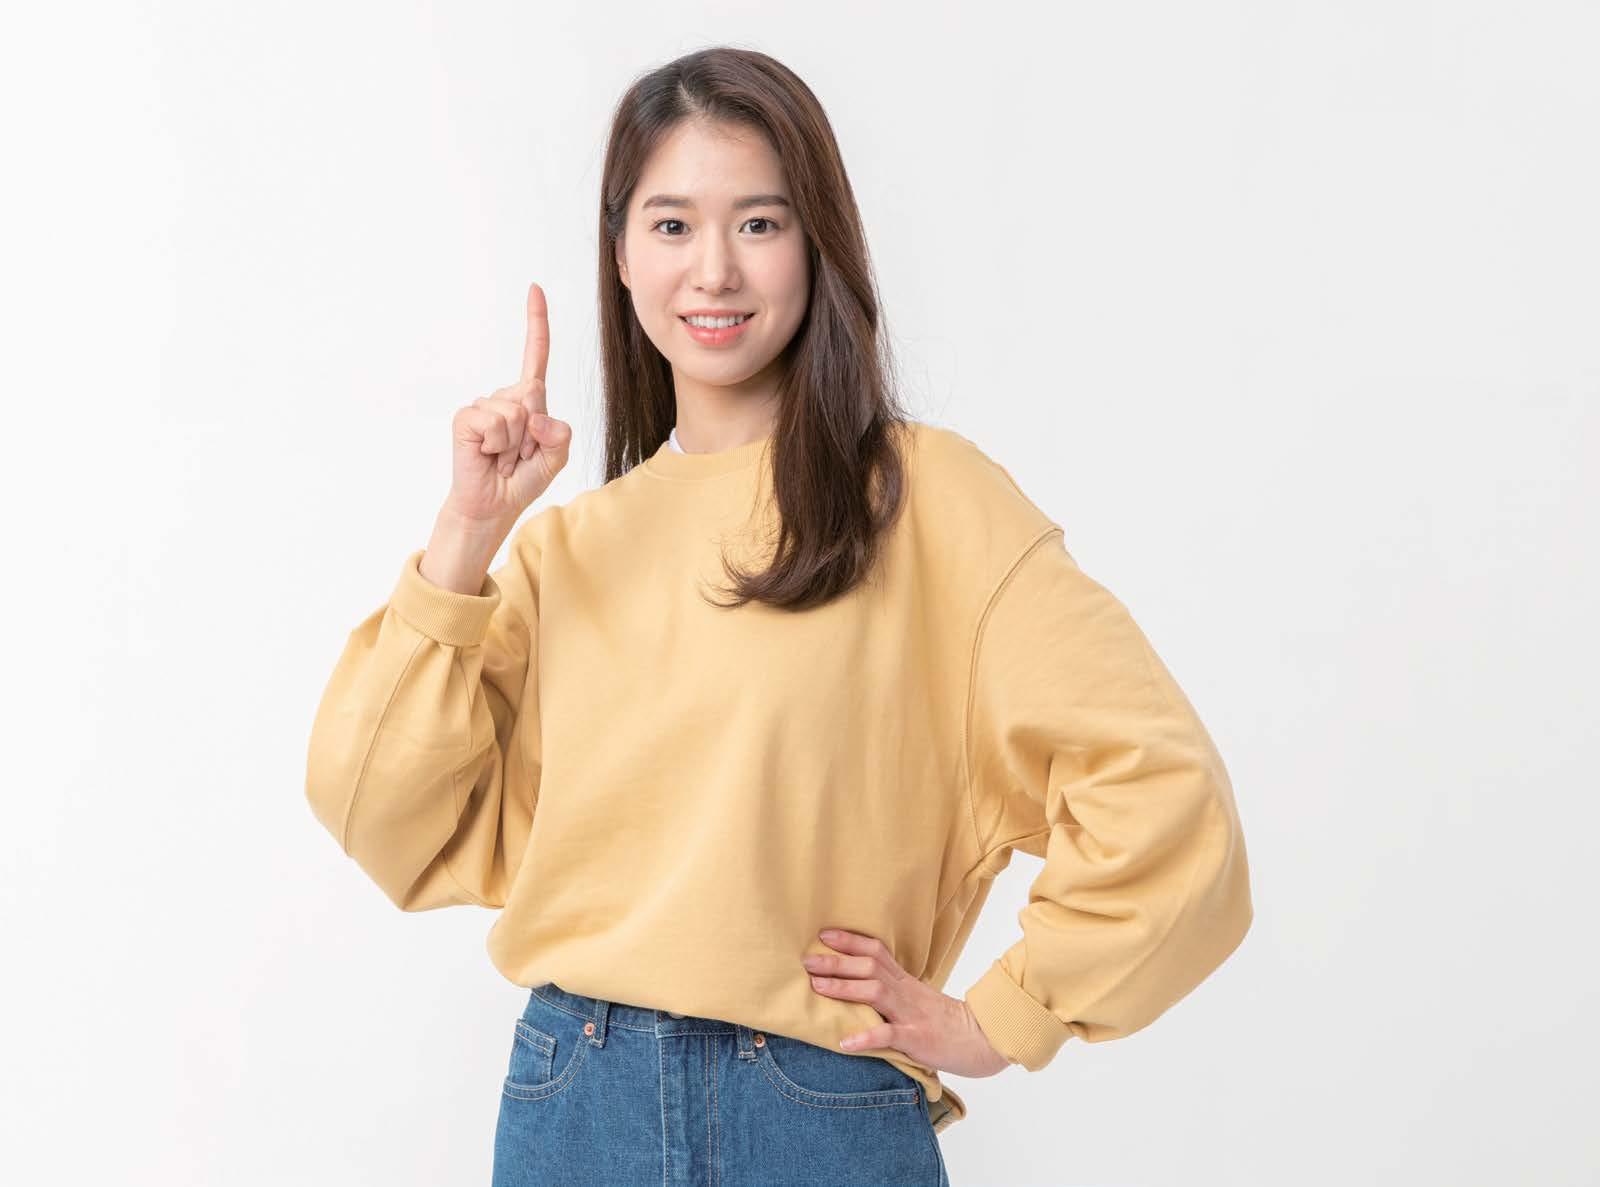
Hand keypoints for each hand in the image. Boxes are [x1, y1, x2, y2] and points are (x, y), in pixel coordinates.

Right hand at [444, 281, 572, 526]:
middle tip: (519, 454)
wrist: (493, 505)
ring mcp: (483, 405)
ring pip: (516, 412)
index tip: (535, 289)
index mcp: (529, 401)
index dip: (536, 323)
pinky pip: (494, 422)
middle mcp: (505, 397)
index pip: (535, 356)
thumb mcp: (556, 457)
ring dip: (515, 444)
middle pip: (534, 395)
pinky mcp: (466, 418)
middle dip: (535, 433)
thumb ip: (560, 435)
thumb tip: (536, 416)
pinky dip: (497, 445)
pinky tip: (487, 455)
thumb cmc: (522, 479)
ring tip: (502, 457)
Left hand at [803, 927, 1012, 1078]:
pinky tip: (845, 1043)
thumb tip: (858, 982)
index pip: (876, 951)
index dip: (849, 941)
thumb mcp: (916, 997)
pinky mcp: (916, 1038)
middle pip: (870, 967)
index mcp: (905, 981)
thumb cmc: (943, 1020)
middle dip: (837, 963)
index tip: (823, 934)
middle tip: (807, 961)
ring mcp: (910, 1014)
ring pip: (876, 993)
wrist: (980, 1038)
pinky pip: (889, 1035)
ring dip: (845, 988)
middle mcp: (905, 991)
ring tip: (817, 988)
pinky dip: (866, 1038)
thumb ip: (891, 988)